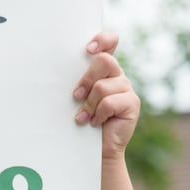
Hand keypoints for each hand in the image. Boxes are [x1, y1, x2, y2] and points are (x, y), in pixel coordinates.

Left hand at [72, 32, 139, 158]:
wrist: (94, 149)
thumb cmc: (81, 120)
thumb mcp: (77, 97)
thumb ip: (76, 81)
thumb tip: (56, 69)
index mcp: (104, 69)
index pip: (110, 42)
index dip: (103, 39)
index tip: (88, 49)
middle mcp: (117, 75)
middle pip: (105, 61)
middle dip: (87, 79)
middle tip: (77, 96)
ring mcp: (127, 89)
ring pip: (103, 86)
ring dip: (89, 103)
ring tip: (84, 116)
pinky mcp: (132, 104)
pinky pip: (110, 102)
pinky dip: (98, 114)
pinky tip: (95, 122)